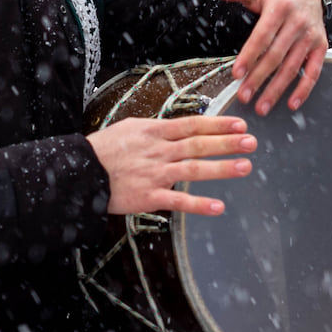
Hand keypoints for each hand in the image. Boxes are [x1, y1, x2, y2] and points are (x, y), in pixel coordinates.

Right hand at [86, 115, 254, 215]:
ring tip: (245, 166)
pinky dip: (198, 205)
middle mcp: (157, 151)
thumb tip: (178, 126)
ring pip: (193, 169)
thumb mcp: (129, 128)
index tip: (239, 123)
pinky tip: (218, 207)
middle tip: (252, 142)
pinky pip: (177, 201)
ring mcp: (154, 174)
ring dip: (221, 168)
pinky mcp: (148, 196)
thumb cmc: (103, 150)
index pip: (191, 124)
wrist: (79, 171)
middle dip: (227, 142)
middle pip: (198, 144)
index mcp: (153, 131)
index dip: (217, 124)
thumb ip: (155, 128)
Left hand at [212, 0, 328, 115]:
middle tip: (243, 96)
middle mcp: (298, 22)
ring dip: (277, 89)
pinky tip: (292, 104)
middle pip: (276, 55)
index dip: (249, 56)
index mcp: (280, 7)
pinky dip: (304, 89)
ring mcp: (311, 36)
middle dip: (259, 78)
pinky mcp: (321, 46)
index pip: (262, 35)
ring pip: (293, 67)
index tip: (236, 74)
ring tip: (261, 107)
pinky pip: (314, 71)